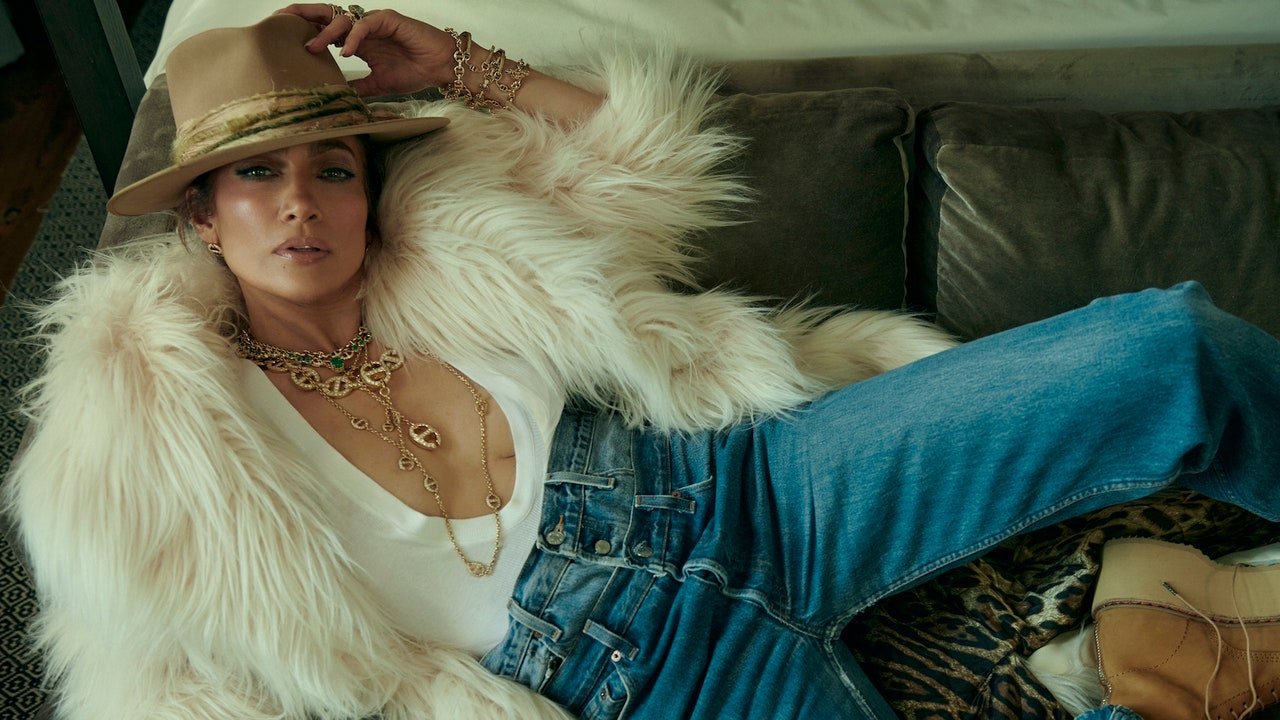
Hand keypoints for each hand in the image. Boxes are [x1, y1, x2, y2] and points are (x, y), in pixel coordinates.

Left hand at [274, 4, 456, 95]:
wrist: (441, 67)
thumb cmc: (415, 71)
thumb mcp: (378, 84)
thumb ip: (358, 86)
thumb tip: (338, 98)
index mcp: (358, 40)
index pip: (326, 29)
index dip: (306, 30)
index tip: (284, 36)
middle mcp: (363, 28)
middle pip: (327, 15)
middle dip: (303, 15)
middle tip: (281, 20)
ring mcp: (375, 22)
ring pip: (342, 19)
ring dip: (325, 32)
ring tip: (312, 47)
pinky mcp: (389, 20)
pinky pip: (365, 24)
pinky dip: (353, 37)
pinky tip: (345, 52)